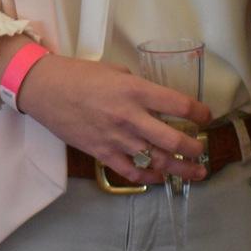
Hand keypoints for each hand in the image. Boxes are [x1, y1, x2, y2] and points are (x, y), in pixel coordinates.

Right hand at [11, 53, 210, 186]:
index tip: (206, 116)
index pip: (179, 105)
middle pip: (174, 140)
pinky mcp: (102, 153)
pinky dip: (149, 177)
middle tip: (202, 150)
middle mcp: (130, 117)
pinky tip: (159, 178)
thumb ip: (139, 87)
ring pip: (157, 160)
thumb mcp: (116, 72)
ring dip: (180, 169)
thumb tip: (157, 101)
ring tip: (196, 172)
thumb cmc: (79, 75)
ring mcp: (116, 138)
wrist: (45, 89)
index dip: (199, 113)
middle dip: (194, 148)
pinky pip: (131, 171)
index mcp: (136, 91)